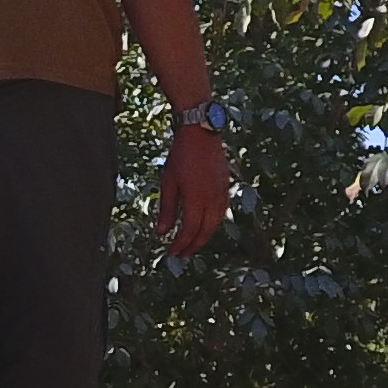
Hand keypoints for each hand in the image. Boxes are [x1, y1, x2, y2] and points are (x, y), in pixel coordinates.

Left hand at [157, 123, 231, 262]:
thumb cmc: (181, 156)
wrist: (201, 134)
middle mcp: (212, 199)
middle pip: (205, 231)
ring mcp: (222, 193)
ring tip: (192, 243)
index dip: (181, 244)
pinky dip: (213, 223)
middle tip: (182, 254)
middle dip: (193, 245)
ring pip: (216, 223)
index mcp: (196, 198)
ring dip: (204, 236)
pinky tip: (205, 226)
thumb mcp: (168, 183)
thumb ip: (166, 209)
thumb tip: (161, 233)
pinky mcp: (226, 187)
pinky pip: (222, 212)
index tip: (172, 253)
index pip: (189, 230)